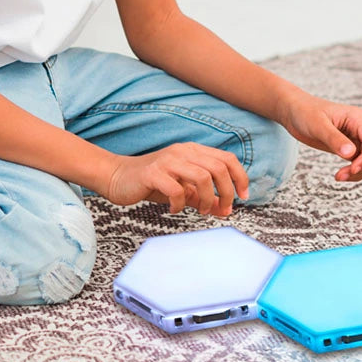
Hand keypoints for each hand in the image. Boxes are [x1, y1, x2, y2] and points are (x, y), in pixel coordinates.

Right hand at [106, 142, 248, 216]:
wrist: (118, 177)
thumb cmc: (153, 183)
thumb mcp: (183, 189)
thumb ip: (203, 197)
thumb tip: (225, 210)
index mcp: (194, 151)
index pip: (227, 159)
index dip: (240, 177)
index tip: (243, 197)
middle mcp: (184, 151)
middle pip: (219, 168)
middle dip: (226, 192)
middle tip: (223, 209)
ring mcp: (168, 160)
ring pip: (202, 177)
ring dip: (207, 199)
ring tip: (200, 211)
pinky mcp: (153, 173)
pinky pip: (176, 189)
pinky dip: (180, 204)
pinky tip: (174, 209)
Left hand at [277, 90, 361, 180]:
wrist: (294, 112)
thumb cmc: (305, 112)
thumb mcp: (318, 125)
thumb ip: (334, 139)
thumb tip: (350, 154)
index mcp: (357, 118)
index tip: (352, 170)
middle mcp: (360, 128)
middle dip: (361, 168)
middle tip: (340, 176)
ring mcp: (356, 138)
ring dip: (359, 172)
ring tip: (339, 176)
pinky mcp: (349, 146)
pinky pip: (360, 162)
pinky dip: (354, 171)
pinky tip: (341, 174)